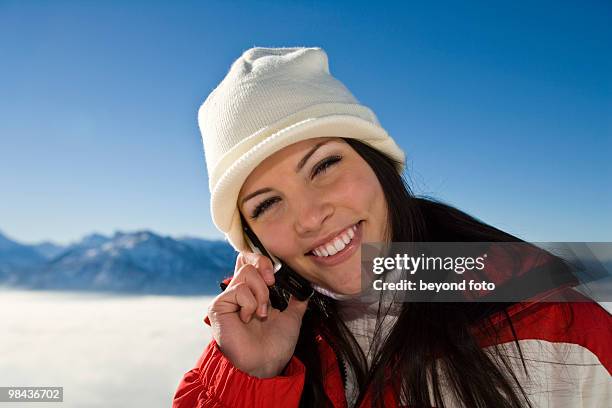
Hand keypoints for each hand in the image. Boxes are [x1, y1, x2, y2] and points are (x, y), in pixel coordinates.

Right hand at [206, 252, 308, 377]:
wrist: (265, 364)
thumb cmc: (276, 345)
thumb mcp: (292, 317)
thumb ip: (297, 299)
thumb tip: (304, 286)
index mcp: (253, 292)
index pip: (249, 260)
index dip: (261, 259)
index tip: (276, 275)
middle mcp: (239, 292)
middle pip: (246, 259)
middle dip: (264, 268)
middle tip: (272, 284)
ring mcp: (228, 298)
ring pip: (246, 273)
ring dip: (262, 294)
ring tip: (262, 314)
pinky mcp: (218, 306)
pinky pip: (239, 290)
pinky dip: (250, 304)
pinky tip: (248, 319)